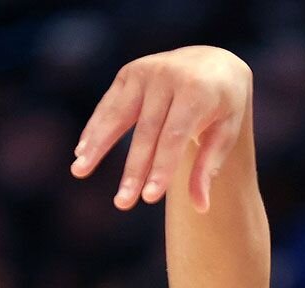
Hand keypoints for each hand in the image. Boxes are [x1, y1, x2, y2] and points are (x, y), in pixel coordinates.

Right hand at [70, 46, 251, 212]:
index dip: (161, 168)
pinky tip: (82, 152)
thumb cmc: (222, 105)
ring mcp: (145, 71)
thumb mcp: (225, 132)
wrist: (213, 61)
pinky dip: (95, 128)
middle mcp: (168, 76)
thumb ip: (210, 168)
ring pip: (118, 115)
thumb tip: (201, 208)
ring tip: (79, 170)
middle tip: (122, 203)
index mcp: (197, 90)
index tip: (149, 198)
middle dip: (134, 170)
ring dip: (97, 144)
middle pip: (146, 132)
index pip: (174, 136)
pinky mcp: (128, 73)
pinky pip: (109, 105)